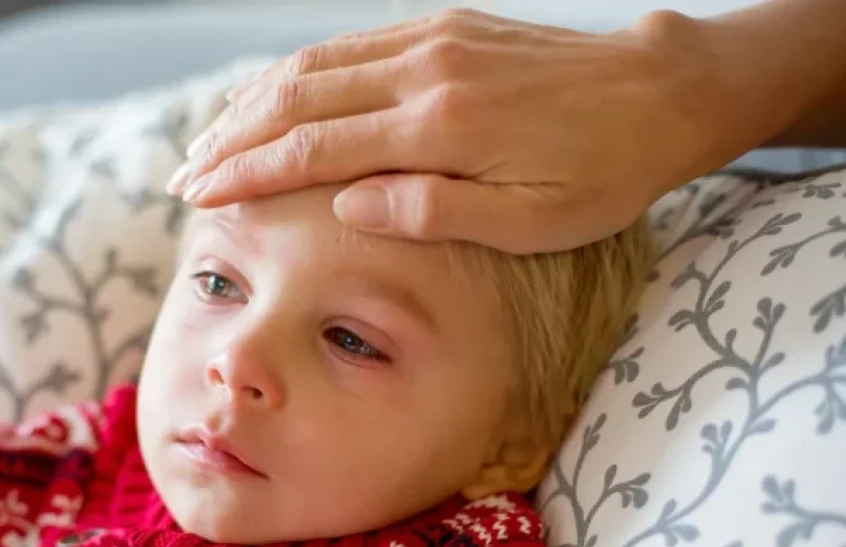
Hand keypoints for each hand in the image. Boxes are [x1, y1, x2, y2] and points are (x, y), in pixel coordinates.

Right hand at [168, 8, 761, 252]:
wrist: (662, 92)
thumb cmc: (603, 173)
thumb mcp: (531, 221)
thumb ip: (434, 212)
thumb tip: (346, 206)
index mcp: (441, 129)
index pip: (315, 150)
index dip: (247, 174)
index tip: (198, 197)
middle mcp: (425, 72)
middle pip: (297, 101)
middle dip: (231, 140)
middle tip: (183, 178)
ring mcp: (432, 40)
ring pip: (315, 65)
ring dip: (252, 104)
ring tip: (210, 141)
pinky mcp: (444, 26)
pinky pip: (352, 46)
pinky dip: (298, 73)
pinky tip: (273, 98)